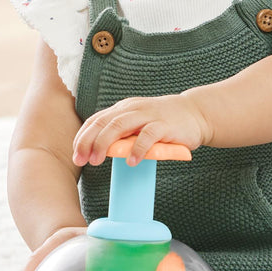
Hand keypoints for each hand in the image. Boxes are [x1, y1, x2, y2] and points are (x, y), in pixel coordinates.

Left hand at [72, 93, 208, 167]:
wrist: (196, 113)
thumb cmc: (163, 123)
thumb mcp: (138, 126)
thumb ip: (122, 136)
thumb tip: (99, 153)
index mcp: (123, 109)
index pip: (96, 119)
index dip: (83, 136)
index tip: (75, 154)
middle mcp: (133, 109)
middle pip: (104, 122)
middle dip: (88, 140)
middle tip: (80, 159)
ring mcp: (149, 115)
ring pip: (121, 124)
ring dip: (105, 143)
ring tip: (97, 161)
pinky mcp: (165, 125)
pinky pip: (148, 135)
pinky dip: (137, 148)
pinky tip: (131, 161)